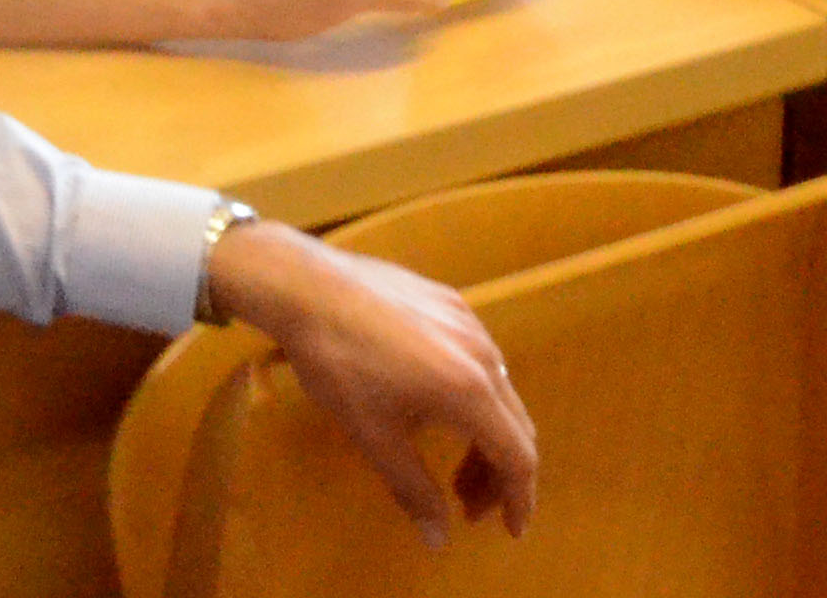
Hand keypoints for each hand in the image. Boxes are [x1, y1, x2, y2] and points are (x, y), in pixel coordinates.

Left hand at [195, 225, 538, 551]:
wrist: (308, 287)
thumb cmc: (339, 365)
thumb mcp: (374, 435)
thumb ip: (413, 489)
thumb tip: (438, 540)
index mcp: (469, 392)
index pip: (518, 457)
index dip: (518, 499)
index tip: (509, 530)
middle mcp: (482, 355)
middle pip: (515, 426)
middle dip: (498, 474)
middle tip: (466, 505)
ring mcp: (469, 322)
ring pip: (500, 391)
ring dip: (486, 434)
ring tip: (451, 462)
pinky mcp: (450, 302)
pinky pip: (480, 359)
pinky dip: (474, 396)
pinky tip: (436, 405)